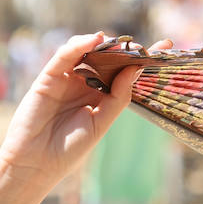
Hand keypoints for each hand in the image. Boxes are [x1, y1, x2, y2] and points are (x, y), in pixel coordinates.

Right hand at [0, 32, 171, 195]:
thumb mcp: (101, 124)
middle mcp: (84, 85)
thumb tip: (136, 68)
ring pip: (87, 52)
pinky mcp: (48, 77)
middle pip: (108, 59)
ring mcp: (67, 79)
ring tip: (120, 44)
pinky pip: (64, 56)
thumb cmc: (68, 149)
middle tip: (142, 46)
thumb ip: (118, 97)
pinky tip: (94, 40)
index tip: (166, 45)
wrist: (35, 163)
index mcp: (100, 98)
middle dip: (125, 49)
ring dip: (104, 44)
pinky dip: (79, 45)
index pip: (124, 73)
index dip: (142, 59)